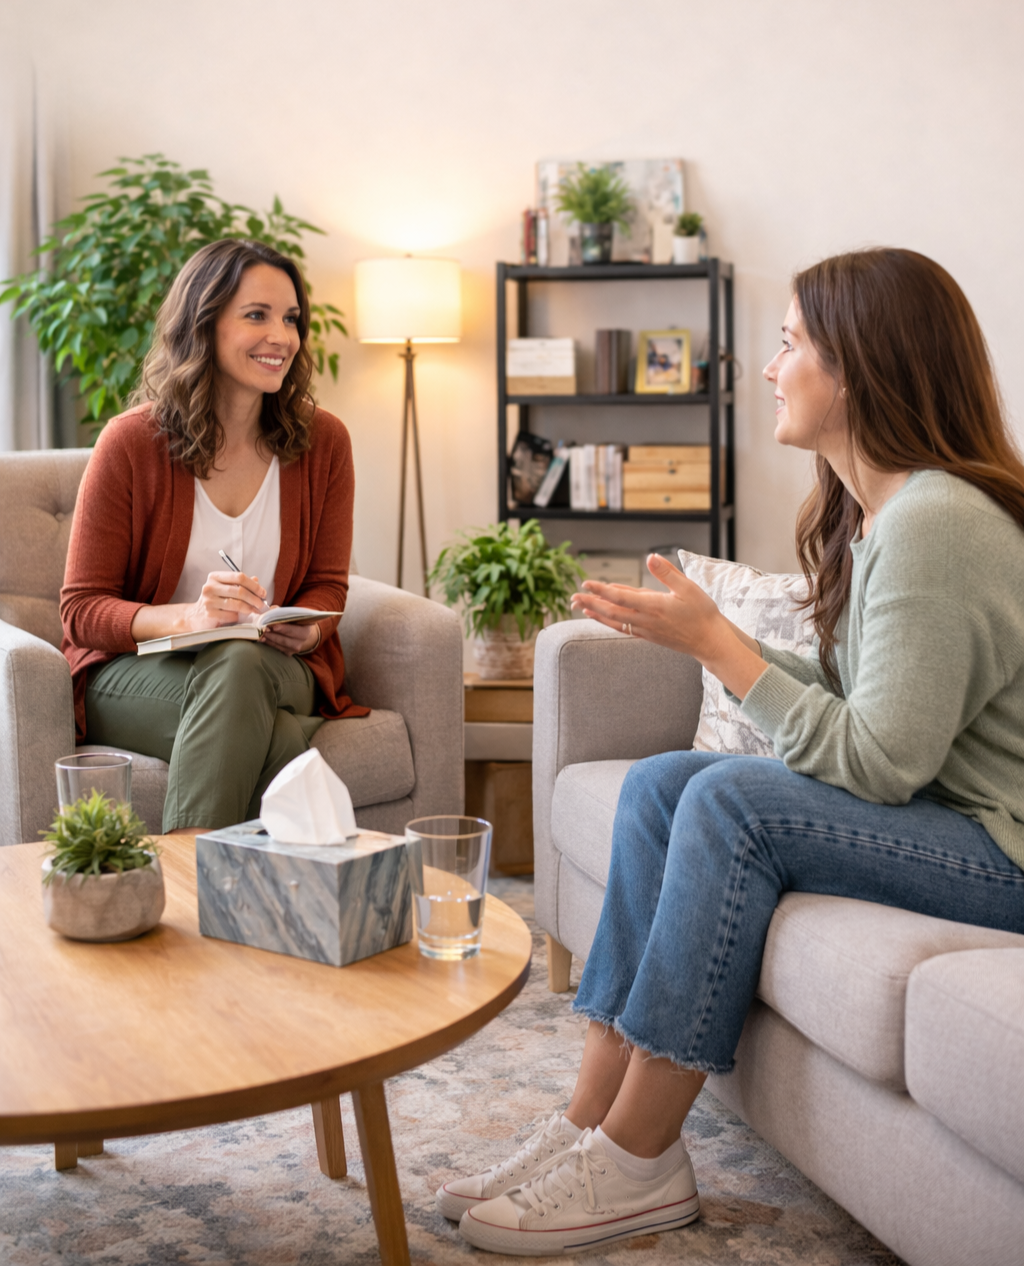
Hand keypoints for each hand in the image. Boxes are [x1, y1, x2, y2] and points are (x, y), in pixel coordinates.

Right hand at [184, 570, 268, 631]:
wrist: (196, 616)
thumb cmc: (214, 601)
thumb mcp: (225, 589)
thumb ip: (240, 584)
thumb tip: (256, 580)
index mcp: (215, 577)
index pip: (239, 577)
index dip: (254, 585)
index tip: (263, 592)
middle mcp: (210, 587)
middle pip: (239, 590)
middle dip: (254, 598)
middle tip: (261, 604)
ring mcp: (209, 601)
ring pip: (236, 604)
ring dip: (249, 608)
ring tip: (255, 610)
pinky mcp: (210, 614)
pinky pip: (231, 615)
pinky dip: (239, 617)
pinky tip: (240, 617)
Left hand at [261, 615, 320, 656]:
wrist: (305, 635)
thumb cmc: (298, 622)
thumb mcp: (295, 615)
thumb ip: (284, 612)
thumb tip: (272, 609)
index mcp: (306, 631)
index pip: (293, 630)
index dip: (282, 628)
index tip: (272, 626)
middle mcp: (302, 642)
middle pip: (285, 640)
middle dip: (273, 635)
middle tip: (264, 630)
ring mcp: (295, 649)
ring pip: (280, 645)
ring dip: (269, 640)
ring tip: (261, 635)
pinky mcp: (289, 653)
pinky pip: (278, 648)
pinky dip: (270, 643)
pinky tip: (263, 639)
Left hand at [570, 554, 767, 699]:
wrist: (709, 641)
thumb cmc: (702, 613)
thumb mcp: (688, 588)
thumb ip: (667, 573)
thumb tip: (650, 557)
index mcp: (654, 606)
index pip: (621, 597)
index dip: (601, 590)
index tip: (586, 583)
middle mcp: (645, 620)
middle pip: (611, 611)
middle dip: (591, 603)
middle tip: (572, 596)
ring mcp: (645, 630)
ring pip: (614, 621)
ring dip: (595, 613)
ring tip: (578, 607)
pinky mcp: (647, 636)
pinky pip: (622, 628)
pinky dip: (608, 622)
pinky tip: (600, 617)